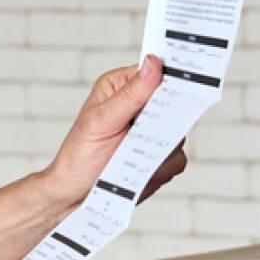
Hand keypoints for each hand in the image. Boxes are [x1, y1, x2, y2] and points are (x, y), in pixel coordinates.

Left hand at [0, 55, 188, 259]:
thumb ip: (130, 94)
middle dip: (165, 121)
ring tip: (130, 158)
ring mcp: (152, 132)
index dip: (172, 76)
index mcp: (122, 87)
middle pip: (175, 103)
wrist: (75, 195)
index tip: (184, 82)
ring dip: (158, 149)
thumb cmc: (78, 156)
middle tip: (145, 133)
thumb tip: (154, 63)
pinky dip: (160, 168)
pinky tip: (139, 172)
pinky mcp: (160, 157)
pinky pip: (177, 159)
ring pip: (179, 134)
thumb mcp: (100, 120)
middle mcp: (139, 106)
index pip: (157, 72)